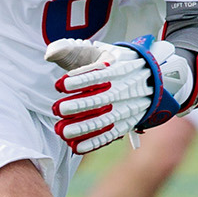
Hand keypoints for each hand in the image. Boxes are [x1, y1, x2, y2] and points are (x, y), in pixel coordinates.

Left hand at [45, 37, 192, 153]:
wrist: (149, 77)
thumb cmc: (112, 64)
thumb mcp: (97, 51)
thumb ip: (71, 49)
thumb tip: (49, 54)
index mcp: (117, 69)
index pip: (97, 75)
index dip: (78, 80)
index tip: (60, 85)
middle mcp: (123, 89)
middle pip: (99, 99)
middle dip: (77, 106)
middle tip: (57, 109)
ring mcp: (126, 108)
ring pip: (104, 120)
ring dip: (82, 127)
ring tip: (61, 130)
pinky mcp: (126, 122)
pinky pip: (110, 134)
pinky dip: (93, 142)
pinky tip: (75, 147)